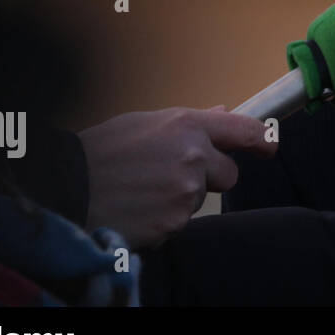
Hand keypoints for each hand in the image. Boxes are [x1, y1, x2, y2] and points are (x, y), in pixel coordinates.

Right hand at [79, 105, 276, 248]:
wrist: (65, 188)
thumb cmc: (100, 152)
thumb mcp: (144, 124)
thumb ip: (190, 122)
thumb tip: (223, 113)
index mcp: (187, 125)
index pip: (245, 130)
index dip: (263, 141)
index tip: (269, 147)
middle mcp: (193, 156)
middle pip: (228, 174)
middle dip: (208, 177)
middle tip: (169, 176)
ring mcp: (185, 191)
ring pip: (199, 199)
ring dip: (179, 198)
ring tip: (141, 190)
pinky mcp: (173, 222)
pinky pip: (179, 222)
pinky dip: (163, 219)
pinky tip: (137, 208)